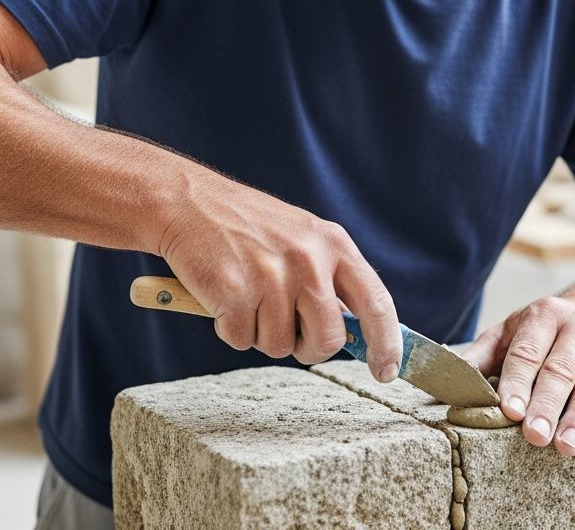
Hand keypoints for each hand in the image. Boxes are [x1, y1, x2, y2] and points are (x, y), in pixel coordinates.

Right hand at [156, 169, 401, 380]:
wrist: (189, 203)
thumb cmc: (248, 227)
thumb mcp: (303, 237)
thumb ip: (332, 278)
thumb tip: (358, 333)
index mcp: (333, 243)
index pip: (376, 303)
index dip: (386, 344)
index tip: (386, 372)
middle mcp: (309, 260)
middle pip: (329, 339)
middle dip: (310, 349)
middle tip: (289, 333)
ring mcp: (272, 277)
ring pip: (280, 347)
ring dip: (261, 334)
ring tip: (248, 295)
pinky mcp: (234, 293)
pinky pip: (242, 342)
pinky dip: (230, 330)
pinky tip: (224, 296)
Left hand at [463, 296, 574, 455]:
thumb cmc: (545, 334)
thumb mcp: (511, 334)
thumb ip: (482, 356)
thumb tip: (446, 380)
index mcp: (542, 315)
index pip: (527, 351)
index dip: (518, 382)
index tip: (509, 411)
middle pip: (559, 370)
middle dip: (546, 405)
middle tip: (535, 436)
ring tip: (566, 446)